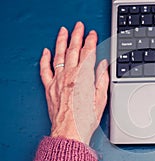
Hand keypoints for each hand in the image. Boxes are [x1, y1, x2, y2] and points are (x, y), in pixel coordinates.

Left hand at [39, 22, 108, 144]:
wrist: (69, 133)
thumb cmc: (85, 119)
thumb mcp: (101, 99)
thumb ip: (102, 79)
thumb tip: (104, 66)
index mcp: (83, 78)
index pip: (88, 54)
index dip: (91, 42)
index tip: (92, 35)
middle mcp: (69, 76)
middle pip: (73, 50)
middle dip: (77, 36)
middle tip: (79, 27)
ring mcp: (57, 81)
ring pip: (59, 56)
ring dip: (61, 42)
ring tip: (63, 31)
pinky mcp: (49, 88)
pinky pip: (45, 70)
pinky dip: (44, 59)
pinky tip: (46, 51)